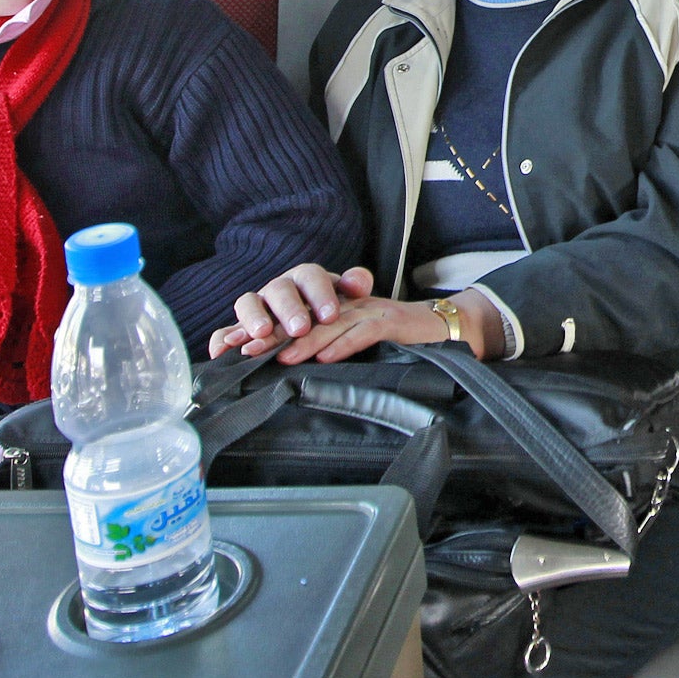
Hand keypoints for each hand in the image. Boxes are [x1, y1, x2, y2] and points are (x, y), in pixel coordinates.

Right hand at [212, 263, 371, 355]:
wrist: (306, 330)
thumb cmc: (327, 312)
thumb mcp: (344, 298)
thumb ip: (354, 286)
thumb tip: (359, 282)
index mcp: (304, 279)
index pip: (311, 276)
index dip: (320, 294)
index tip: (331, 315)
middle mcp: (278, 290)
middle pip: (279, 290)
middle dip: (289, 308)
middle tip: (300, 328)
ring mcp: (256, 309)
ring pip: (247, 303)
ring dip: (253, 318)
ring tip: (261, 334)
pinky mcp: (237, 330)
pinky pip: (223, 332)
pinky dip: (221, 340)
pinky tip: (221, 353)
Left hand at [212, 282, 504, 364]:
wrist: (448, 329)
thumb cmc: (401, 342)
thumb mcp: (357, 346)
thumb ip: (326, 352)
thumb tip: (283, 373)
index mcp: (337, 310)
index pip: (294, 318)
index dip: (263, 329)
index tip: (231, 346)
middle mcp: (349, 305)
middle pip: (307, 316)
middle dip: (274, 333)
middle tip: (245, 349)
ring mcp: (372, 309)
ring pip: (332, 321)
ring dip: (305, 340)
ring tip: (280, 355)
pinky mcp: (394, 319)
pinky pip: (366, 330)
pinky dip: (345, 343)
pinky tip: (326, 357)